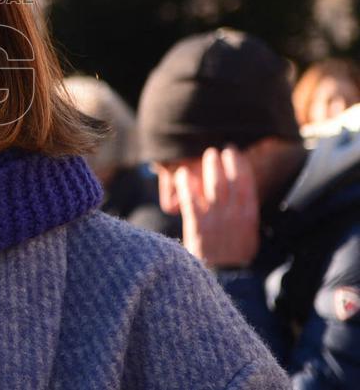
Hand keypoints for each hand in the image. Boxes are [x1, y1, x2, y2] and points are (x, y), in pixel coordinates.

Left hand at [174, 146, 259, 269]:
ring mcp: (215, 220)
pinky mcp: (197, 227)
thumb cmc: (235, 259)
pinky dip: (187, 185)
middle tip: (217, 151)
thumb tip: (242, 197)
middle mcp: (234, 216)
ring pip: (213, 186)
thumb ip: (244, 217)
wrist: (226, 281)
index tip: (235, 153)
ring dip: (208, 168)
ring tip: (205, 156)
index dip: (240, 166)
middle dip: (223, 163)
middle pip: (228, 181)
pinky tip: (183, 174)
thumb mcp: (248, 237)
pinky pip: (191, 200)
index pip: (247, 185)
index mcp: (249, 218)